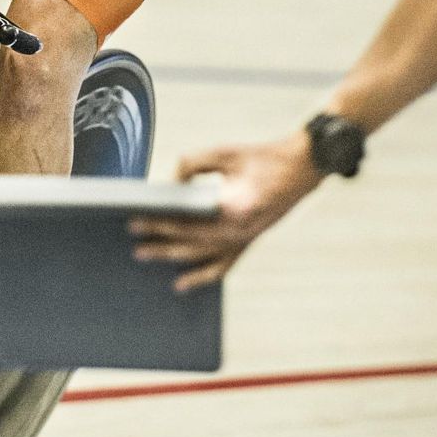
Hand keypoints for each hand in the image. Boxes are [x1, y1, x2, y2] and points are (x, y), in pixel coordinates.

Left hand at [131, 132, 321, 291]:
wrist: (303, 167)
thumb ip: (191, 164)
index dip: (159, 221)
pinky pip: (223, 266)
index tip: (135, 220)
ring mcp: (246, 240)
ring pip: (202, 256)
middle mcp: (240, 231)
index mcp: (234, 208)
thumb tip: (171, 185)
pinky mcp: (249, 241)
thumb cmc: (265, 158)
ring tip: (144, 256)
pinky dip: (201, 276)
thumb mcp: (224, 152)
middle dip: (158, 242)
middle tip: (133, 243)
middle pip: (190, 242)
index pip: (187, 220)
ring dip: (171, 257)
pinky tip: (182, 284)